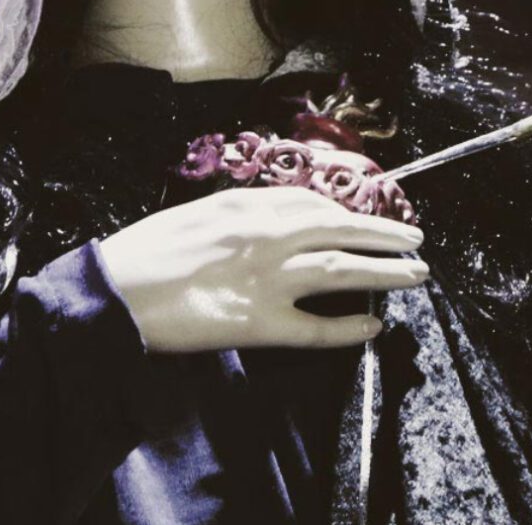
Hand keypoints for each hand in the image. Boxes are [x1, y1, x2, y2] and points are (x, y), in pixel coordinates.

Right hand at [94, 185, 428, 352]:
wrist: (115, 291)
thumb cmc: (144, 252)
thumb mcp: (195, 214)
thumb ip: (236, 215)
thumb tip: (269, 218)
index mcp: (246, 205)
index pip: (314, 203)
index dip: (349, 210)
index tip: (368, 215)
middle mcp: (266, 236)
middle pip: (342, 229)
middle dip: (385, 233)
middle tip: (416, 239)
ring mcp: (267, 280)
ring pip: (343, 270)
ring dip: (386, 271)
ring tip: (416, 274)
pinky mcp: (258, 324)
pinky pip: (316, 328)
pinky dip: (349, 329)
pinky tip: (374, 328)